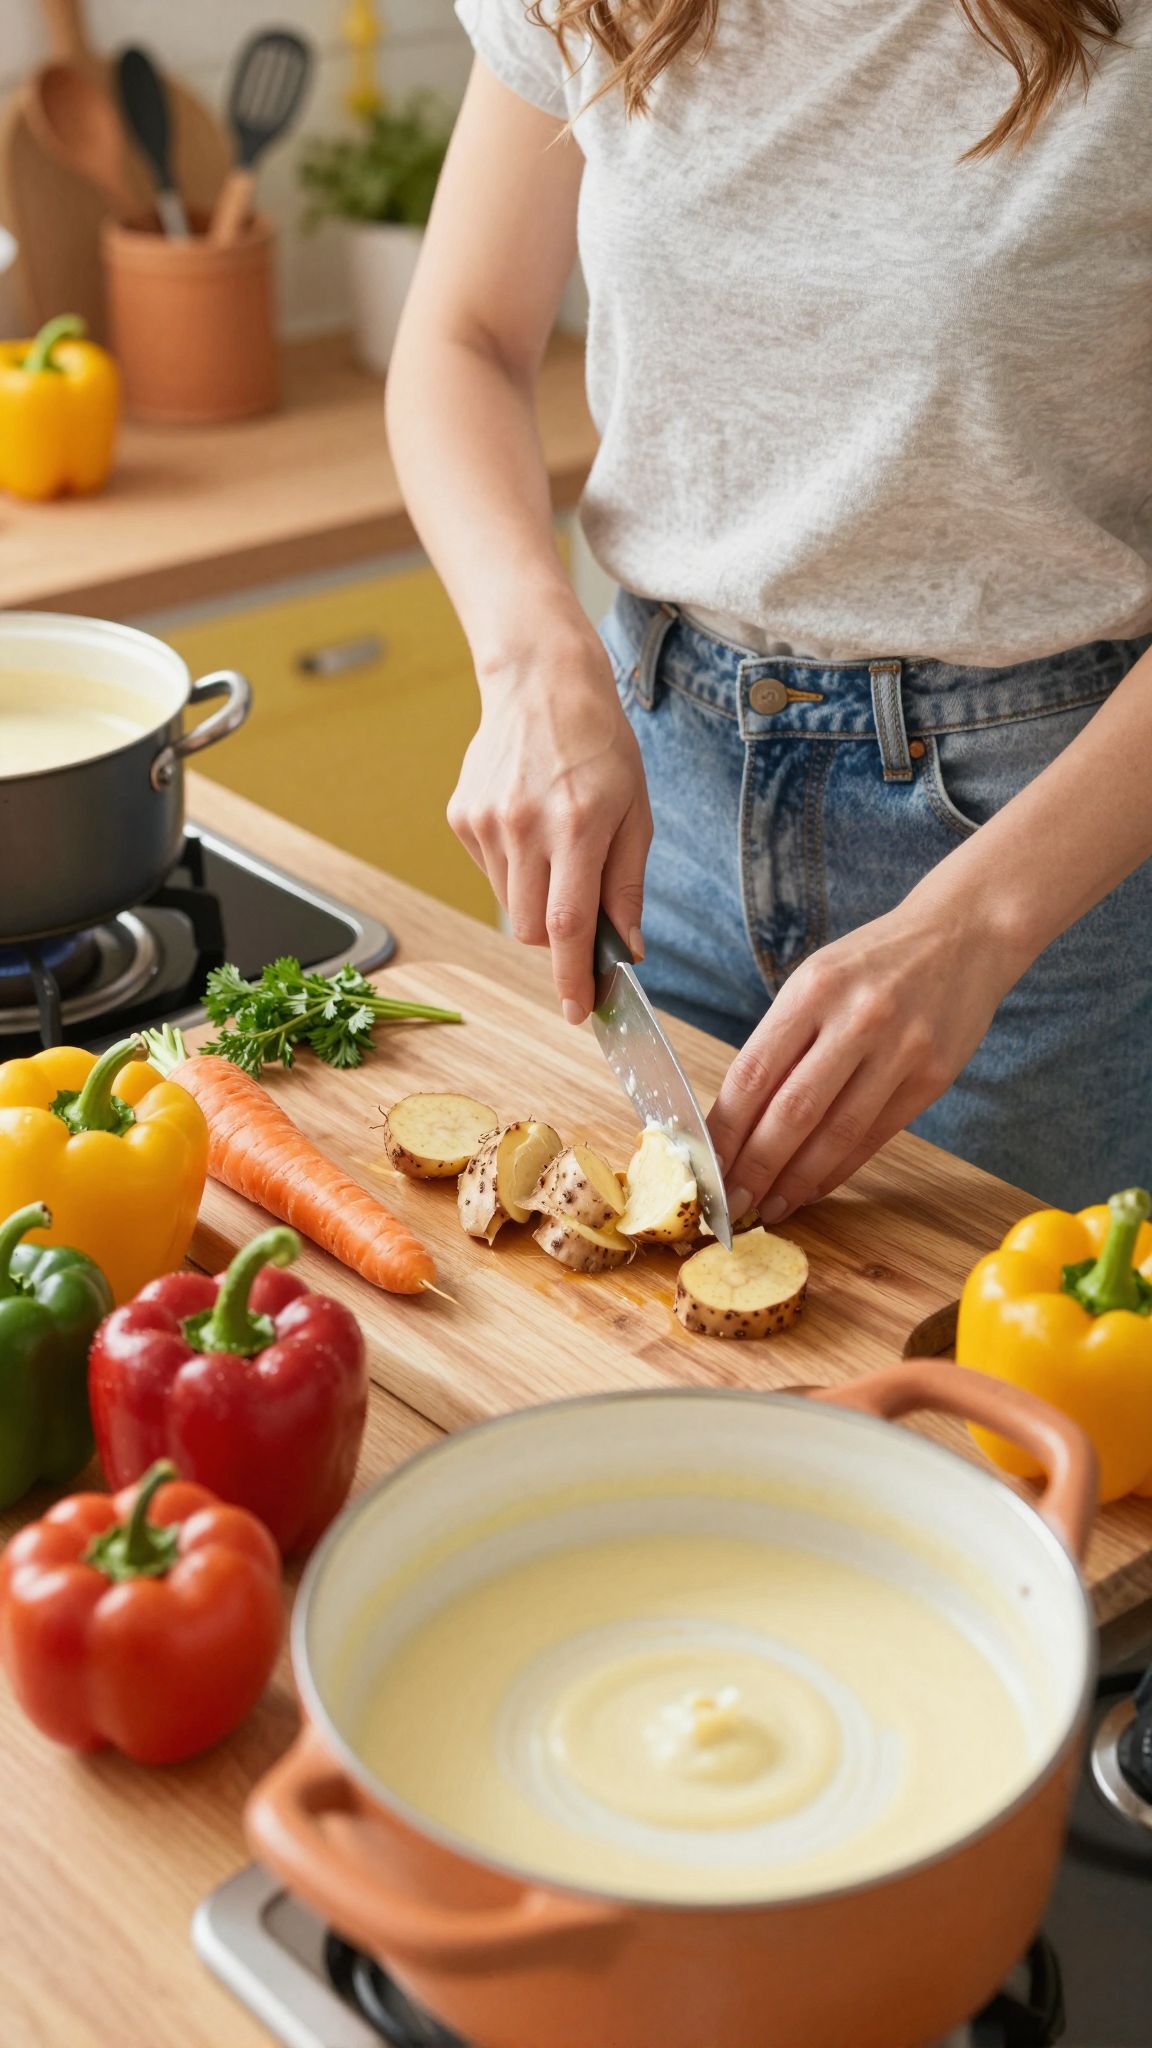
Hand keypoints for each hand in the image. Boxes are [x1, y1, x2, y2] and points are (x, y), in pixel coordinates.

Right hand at [448, 624, 651, 1019]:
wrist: (541, 682)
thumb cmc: (600, 745)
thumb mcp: (636, 813)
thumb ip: (627, 886)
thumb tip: (625, 950)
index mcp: (577, 825)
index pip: (569, 926)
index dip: (572, 978)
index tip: (577, 1013)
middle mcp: (524, 827)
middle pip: (534, 929)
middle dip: (559, 940)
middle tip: (581, 905)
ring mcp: (486, 823)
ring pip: (512, 907)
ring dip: (538, 901)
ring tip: (557, 848)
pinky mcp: (462, 818)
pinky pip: (491, 875)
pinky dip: (515, 871)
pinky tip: (529, 826)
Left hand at [707, 888, 1028, 1222]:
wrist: (963, 936)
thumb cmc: (875, 962)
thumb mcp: (817, 979)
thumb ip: (781, 1040)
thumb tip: (736, 1119)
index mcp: (814, 989)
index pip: (753, 1074)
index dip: (725, 1131)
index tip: (705, 1167)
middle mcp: (857, 1019)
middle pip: (791, 1112)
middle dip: (754, 1168)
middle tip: (731, 1205)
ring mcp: (900, 1050)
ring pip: (835, 1134)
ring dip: (796, 1181)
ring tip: (768, 1208)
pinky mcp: (933, 1077)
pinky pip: (875, 1137)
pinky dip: (838, 1170)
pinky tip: (812, 1188)